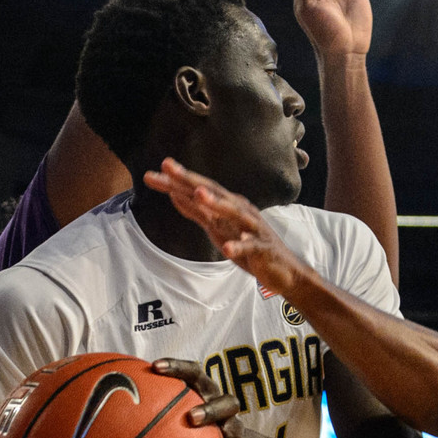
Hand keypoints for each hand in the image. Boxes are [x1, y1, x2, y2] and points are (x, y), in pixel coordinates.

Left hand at [142, 160, 309, 298]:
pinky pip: (249, 247)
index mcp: (228, 205)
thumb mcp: (218, 228)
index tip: (154, 171)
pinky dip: (238, 246)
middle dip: (190, 180)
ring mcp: (252, 228)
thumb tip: (174, 196)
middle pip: (213, 192)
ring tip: (198, 195)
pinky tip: (227, 248)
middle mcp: (240, 211)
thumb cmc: (248, 247)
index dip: (177, 180)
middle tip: (168, 167)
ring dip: (216, 203)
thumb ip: (199, 213)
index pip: (199, 188)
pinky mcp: (261, 249)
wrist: (282, 270)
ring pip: (233, 212)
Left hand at [148, 359, 246, 437]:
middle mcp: (224, 415)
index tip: (155, 367)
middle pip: (226, 403)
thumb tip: (90, 410)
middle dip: (209, 410)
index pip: (194, 373)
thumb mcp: (169, 414)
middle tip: (191, 418)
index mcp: (204, 394)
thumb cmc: (187, 428)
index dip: (177, 367)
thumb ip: (141, 410)